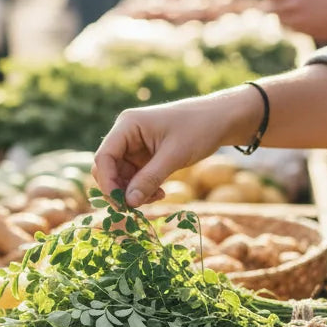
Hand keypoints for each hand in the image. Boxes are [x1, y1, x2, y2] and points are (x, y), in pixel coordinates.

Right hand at [92, 90, 260, 206]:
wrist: (221, 119)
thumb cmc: (199, 129)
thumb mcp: (174, 155)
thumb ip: (149, 179)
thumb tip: (128, 202)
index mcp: (127, 125)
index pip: (104, 157)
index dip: (108, 182)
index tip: (121, 203)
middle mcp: (125, 134)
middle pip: (108, 168)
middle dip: (120, 189)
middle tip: (137, 206)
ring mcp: (134, 145)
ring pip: (120, 176)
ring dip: (133, 191)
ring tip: (157, 197)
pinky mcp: (144, 155)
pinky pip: (134, 177)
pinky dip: (143, 188)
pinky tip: (160, 193)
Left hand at [265, 0, 326, 43]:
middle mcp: (296, 3)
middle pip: (271, 7)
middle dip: (274, 6)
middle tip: (281, 5)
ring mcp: (298, 18)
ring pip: (279, 19)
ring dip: (282, 16)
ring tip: (292, 13)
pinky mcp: (303, 30)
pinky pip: (289, 28)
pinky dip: (291, 25)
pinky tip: (301, 20)